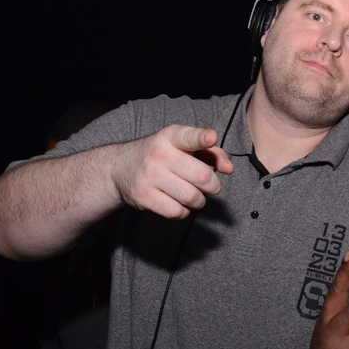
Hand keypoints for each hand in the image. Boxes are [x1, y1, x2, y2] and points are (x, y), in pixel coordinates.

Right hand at [112, 125, 233, 218]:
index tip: (211, 138)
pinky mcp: (144, 196)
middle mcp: (159, 154)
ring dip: (199, 201)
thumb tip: (228, 168)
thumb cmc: (162, 157)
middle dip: (213, 186)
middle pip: (202, 177)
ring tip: (194, 195)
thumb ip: (210, 153)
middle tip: (209, 186)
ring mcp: (150, 176)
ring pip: (192, 197)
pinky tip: (178, 203)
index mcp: (170, 137)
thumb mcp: (182, 147)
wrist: (120, 168)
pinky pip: (177, 212)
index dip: (202, 138)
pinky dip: (184, 211)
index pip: (188, 137)